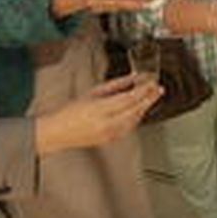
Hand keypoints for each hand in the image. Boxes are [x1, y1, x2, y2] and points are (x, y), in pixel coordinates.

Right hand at [34, 75, 160, 153]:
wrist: (58, 133)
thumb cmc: (70, 112)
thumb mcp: (92, 92)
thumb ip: (115, 85)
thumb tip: (132, 78)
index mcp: (100, 109)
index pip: (128, 99)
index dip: (143, 91)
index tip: (152, 84)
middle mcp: (107, 123)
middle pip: (135, 110)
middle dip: (149, 99)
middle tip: (158, 89)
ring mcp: (110, 134)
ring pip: (135, 120)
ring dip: (144, 108)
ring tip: (152, 97)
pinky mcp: (111, 140)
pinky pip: (129, 127)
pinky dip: (136, 117)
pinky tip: (139, 110)